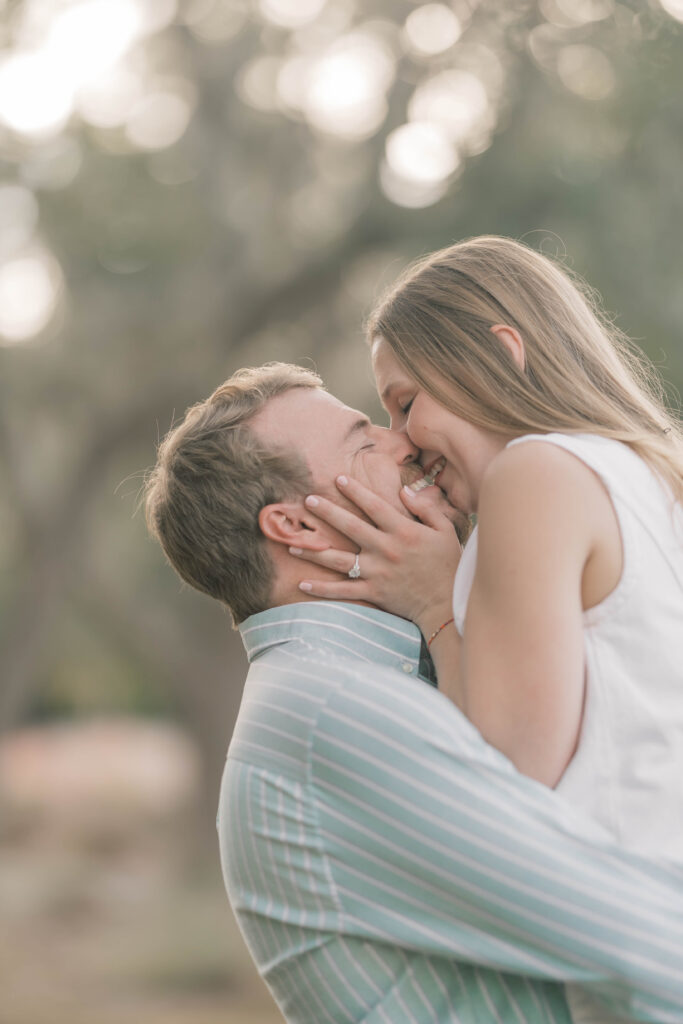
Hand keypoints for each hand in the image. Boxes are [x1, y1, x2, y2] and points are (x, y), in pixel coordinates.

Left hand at [292, 475, 463, 627]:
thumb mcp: (445, 530)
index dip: (356, 491)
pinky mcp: (373, 592)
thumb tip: (404, 491)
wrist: (447, 604)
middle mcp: (386, 549)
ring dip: (314, 551)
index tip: (338, 479)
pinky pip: (343, 591)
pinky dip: (322, 589)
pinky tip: (302, 584)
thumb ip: (425, 508)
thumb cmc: (448, 565)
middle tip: (307, 500)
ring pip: (339, 560)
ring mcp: (377, 572)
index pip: (374, 506)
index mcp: (403, 531)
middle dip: (327, 512)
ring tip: (292, 543)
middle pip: (350, 526)